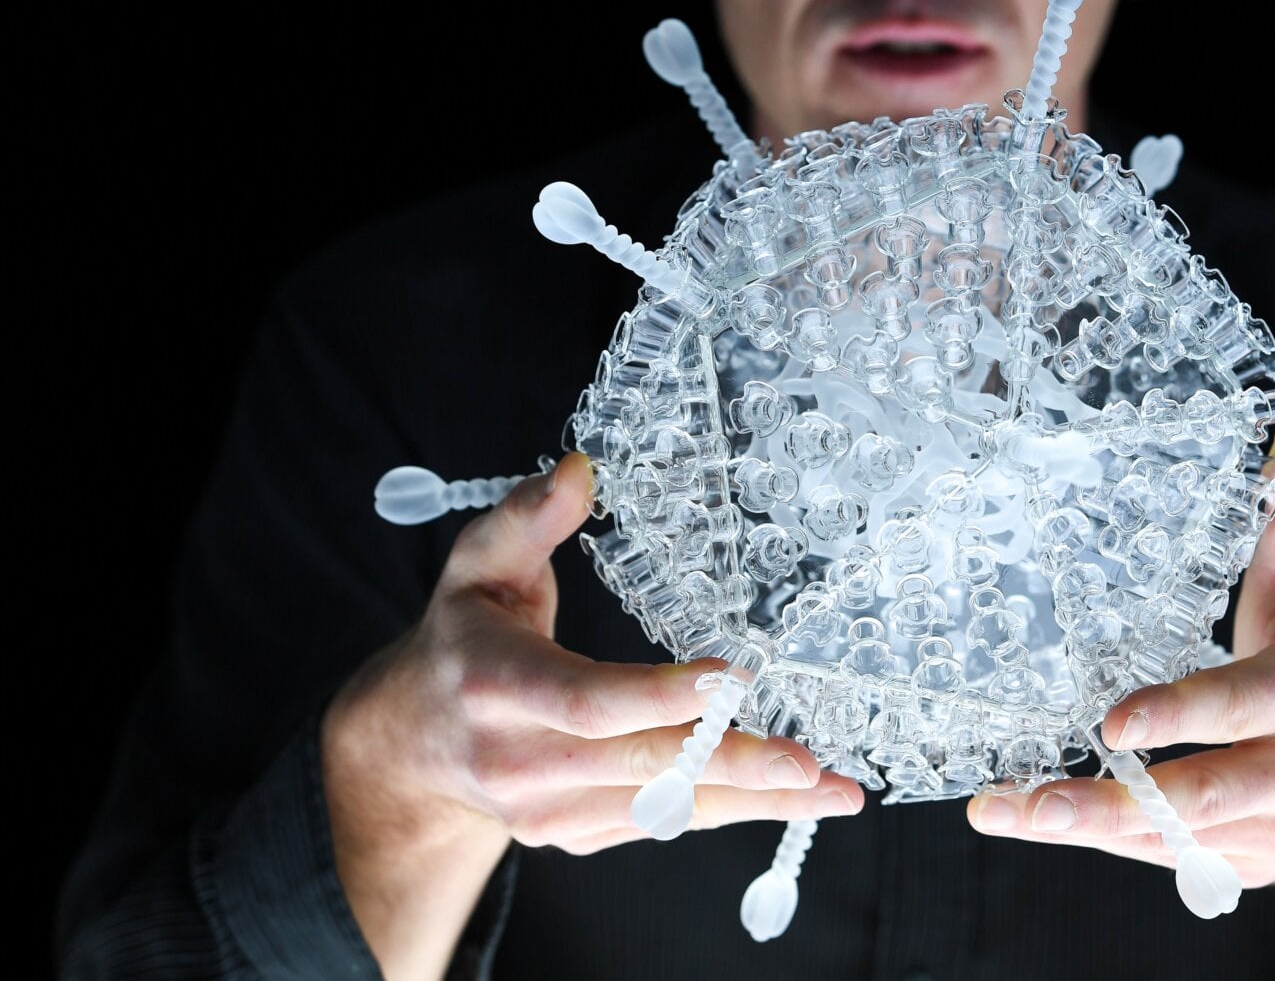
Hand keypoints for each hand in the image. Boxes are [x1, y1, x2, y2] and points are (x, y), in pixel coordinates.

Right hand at [321, 452, 862, 979]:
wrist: (412, 749)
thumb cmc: (462, 641)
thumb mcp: (477, 567)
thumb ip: (527, 518)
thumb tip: (583, 469)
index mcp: (496, 686)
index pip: (586, 701)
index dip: (659, 696)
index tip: (732, 682)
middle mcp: (522, 762)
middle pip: (640, 763)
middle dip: (733, 763)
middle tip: (809, 762)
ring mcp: (549, 811)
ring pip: (664, 806)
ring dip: (756, 799)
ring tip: (834, 791)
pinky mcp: (578, 835)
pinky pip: (663, 821)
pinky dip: (731, 809)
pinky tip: (793, 796)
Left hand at [966, 421, 1274, 977]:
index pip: (1242, 703)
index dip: (1180, 715)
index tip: (1112, 723)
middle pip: (1203, 794)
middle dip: (1113, 803)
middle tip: (1032, 801)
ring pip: (1175, 837)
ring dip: (1086, 829)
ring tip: (1007, 812)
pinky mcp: (1253, 867)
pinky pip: (1172, 858)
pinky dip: (1107, 842)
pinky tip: (1044, 821)